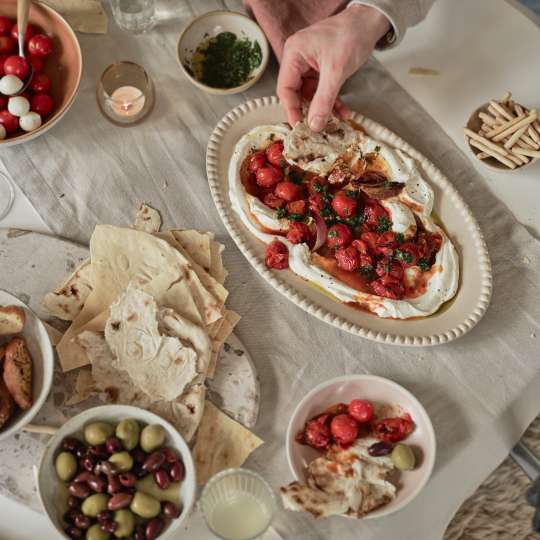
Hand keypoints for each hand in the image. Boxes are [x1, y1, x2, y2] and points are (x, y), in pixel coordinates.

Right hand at [277, 4, 389, 130]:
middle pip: (296, 93)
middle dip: (308, 112)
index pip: (285, 89)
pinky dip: (331, 101)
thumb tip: (314, 124)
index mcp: (294, 54)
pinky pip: (322, 90)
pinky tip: (342, 111)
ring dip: (323, 109)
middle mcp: (297, 59)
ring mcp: (309, 65)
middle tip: (316, 129)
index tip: (300, 128)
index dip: (292, 110)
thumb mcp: (336, 71)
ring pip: (311, 95)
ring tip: (335, 122)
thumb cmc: (351, 35)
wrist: (369, 21)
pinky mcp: (320, 69)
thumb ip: (324, 100)